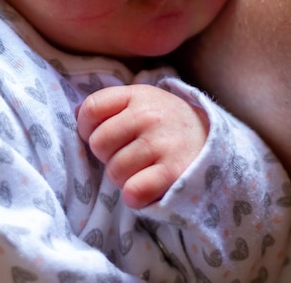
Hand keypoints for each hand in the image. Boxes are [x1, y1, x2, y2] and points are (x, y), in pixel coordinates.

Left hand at [77, 84, 208, 208]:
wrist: (214, 141)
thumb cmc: (167, 122)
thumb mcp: (142, 101)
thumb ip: (111, 104)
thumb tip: (77, 114)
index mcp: (137, 95)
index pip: (92, 108)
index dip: (86, 127)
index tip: (98, 135)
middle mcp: (149, 116)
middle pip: (99, 143)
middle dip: (106, 155)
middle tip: (123, 154)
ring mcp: (161, 144)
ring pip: (114, 171)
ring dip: (121, 177)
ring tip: (138, 169)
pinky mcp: (173, 173)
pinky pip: (133, 192)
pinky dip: (134, 195)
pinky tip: (145, 186)